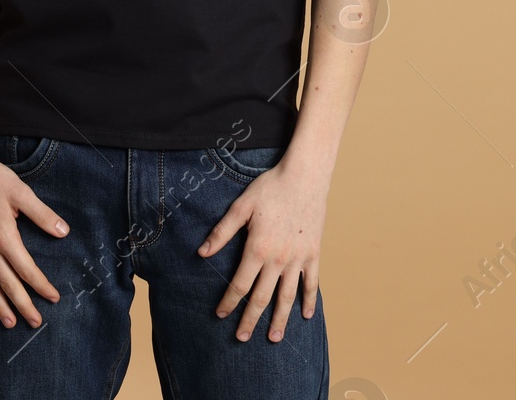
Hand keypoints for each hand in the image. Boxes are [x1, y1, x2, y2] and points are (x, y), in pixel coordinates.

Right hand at [0, 142, 71, 329]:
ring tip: (10, 323)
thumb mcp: (21, 192)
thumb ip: (42, 214)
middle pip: (7, 284)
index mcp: (4, 236)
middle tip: (36, 322)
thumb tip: (63, 232)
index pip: (26, 269)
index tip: (53, 297)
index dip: (41, 285)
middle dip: (23, 305)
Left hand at [197, 159, 328, 341]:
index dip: (229, 302)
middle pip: (262, 297)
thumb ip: (222, 232)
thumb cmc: (270, 188)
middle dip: (250, 319)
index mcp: (257, 249)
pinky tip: (306, 316)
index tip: (220, 315)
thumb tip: (202, 253)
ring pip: (287, 296)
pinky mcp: (313, 254)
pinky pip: (311, 283)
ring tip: (274, 338)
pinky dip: (309, 300)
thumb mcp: (241, 206)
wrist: (305, 177)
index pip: (239, 284)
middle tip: (242, 338)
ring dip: (280, 319)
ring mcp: (298, 259)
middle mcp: (278, 260)